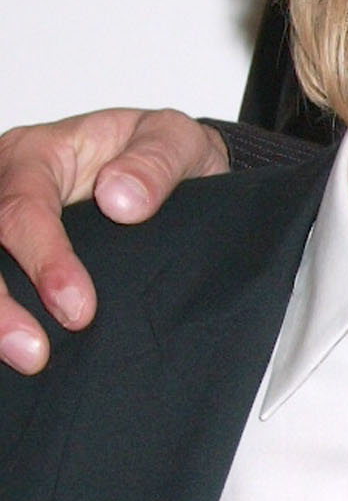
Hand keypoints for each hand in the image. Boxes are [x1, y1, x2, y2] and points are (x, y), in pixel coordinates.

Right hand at [0, 110, 229, 374]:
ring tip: (27, 360)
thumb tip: (120, 200)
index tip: (79, 307)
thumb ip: (155, 163)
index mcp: (38, 154)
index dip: (44, 258)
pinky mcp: (8, 257)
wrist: (169, 171)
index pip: (22, 205)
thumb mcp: (176, 140)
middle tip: (34, 353)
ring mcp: (0, 225)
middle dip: (0, 303)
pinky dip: (1, 317)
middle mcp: (5, 186)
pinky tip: (13, 354)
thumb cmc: (161, 153)